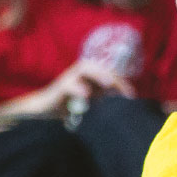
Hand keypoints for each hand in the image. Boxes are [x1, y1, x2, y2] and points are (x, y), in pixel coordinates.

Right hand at [7, 59, 135, 116]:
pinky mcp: (58, 88)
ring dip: (97, 73)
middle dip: (113, 76)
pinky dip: (78, 88)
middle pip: (99, 66)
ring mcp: (69, 78)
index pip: (108, 72)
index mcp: (89, 76)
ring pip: (84, 68)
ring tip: (108, 83)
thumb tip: (126, 98)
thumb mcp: (92, 100)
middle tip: (124, 89)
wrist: (45, 110)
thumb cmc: (69, 104)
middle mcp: (80, 73)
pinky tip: (86, 95)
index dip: (121, 81)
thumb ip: (105, 95)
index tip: (131, 95)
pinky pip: (68, 85)